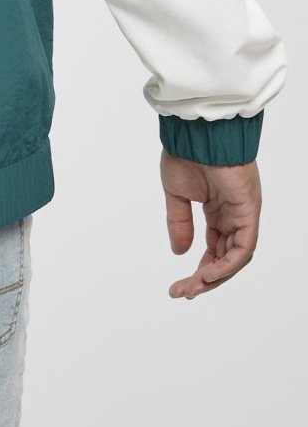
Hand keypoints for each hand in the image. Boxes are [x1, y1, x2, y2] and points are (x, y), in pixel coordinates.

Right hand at [161, 148, 259, 298]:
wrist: (196, 133)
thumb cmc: (187, 153)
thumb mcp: (177, 195)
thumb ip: (179, 222)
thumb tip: (179, 252)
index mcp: (219, 209)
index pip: (215, 248)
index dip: (200, 269)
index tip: (180, 285)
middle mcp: (234, 215)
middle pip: (225, 258)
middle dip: (205, 279)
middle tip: (183, 292)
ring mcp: (244, 214)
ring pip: (235, 258)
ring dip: (215, 277)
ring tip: (192, 288)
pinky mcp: (249, 212)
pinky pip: (243, 248)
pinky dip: (227, 265)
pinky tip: (208, 275)